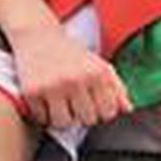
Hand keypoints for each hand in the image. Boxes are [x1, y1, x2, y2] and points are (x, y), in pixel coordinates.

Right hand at [9, 22, 132, 129]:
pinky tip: (46, 99)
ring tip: (61, 101)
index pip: (109, 112)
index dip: (102, 111)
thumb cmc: (72, 54)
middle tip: (76, 100)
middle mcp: (76, 79)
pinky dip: (44, 114)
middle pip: (88, 120)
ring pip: (64, 123)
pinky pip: (42, 119)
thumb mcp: (99, 65)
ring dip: (63, 116)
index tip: (95, 103)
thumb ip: (117, 88)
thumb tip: (128, 109)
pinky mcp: (32, 92)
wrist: (39, 36)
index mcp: (97, 72)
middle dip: (83, 114)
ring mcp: (53, 86)